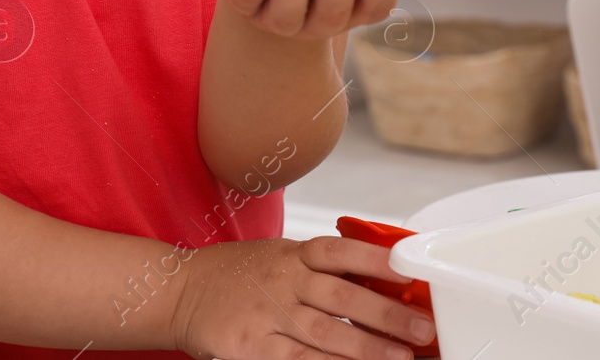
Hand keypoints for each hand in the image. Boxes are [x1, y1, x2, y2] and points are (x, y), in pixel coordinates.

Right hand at [169, 235, 435, 359]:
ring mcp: (266, 316)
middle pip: (342, 297)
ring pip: (326, 335)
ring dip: (367, 349)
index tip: (411, 271)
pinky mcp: (250, 349)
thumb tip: (376, 283)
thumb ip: (319, 269)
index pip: (342, 251)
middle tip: (421, 328)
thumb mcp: (276, 256)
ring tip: (400, 357)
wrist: (178, 292)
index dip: (378, 261)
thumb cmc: (234, 275)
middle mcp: (282, 281)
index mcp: (292, 254)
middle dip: (387, 314)